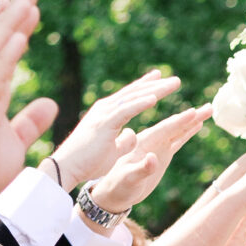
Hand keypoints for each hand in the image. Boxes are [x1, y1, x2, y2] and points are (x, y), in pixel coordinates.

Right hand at [47, 69, 183, 192]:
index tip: (161, 78)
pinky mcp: (105, 124)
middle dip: (156, 85)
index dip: (146, 86)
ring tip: (174, 85)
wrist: (69, 167)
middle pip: (135, 93)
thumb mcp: (113, 149)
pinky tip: (155, 99)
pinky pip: (126, 111)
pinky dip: (140, 104)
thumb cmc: (89, 161)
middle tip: (176, 80)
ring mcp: (105, 115)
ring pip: (134, 98)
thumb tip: (133, 133)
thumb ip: (123, 139)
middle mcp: (106, 109)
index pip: (130, 96)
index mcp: (107, 114)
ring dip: (155, 90)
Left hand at [85, 106, 210, 218]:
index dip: (179, 122)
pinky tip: (196, 125)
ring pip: (177, 130)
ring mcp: (157, 146)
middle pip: (174, 125)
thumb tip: (153, 159)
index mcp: (142, 143)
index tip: (194, 112)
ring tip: (207, 110)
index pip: (164, 129)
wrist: (113, 191)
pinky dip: (186, 131)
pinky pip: (176, 139)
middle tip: (209, 107)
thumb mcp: (128, 179)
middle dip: (191, 117)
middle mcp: (151, 141)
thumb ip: (141, 169)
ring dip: (192, 120)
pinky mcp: (161, 154)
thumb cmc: (118, 186)